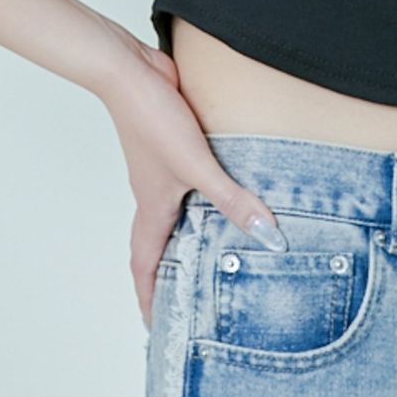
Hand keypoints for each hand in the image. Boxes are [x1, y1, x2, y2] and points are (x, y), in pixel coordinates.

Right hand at [94, 28, 286, 328]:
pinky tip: (225, 194)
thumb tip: (267, 237)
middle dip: (168, 275)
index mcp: (152, 208)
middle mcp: (154, 194)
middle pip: (157, 245)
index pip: (146, 265)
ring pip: (174, 214)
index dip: (150, 297)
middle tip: (186, 299)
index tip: (154, 326)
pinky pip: (188, 184)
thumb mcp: (198, 166)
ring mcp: (162, 171)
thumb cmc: (152, 120)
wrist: (130, 71)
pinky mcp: (174, 147)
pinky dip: (202, 200)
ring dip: (187, 236)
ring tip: (210, 253)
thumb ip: (232, 200)